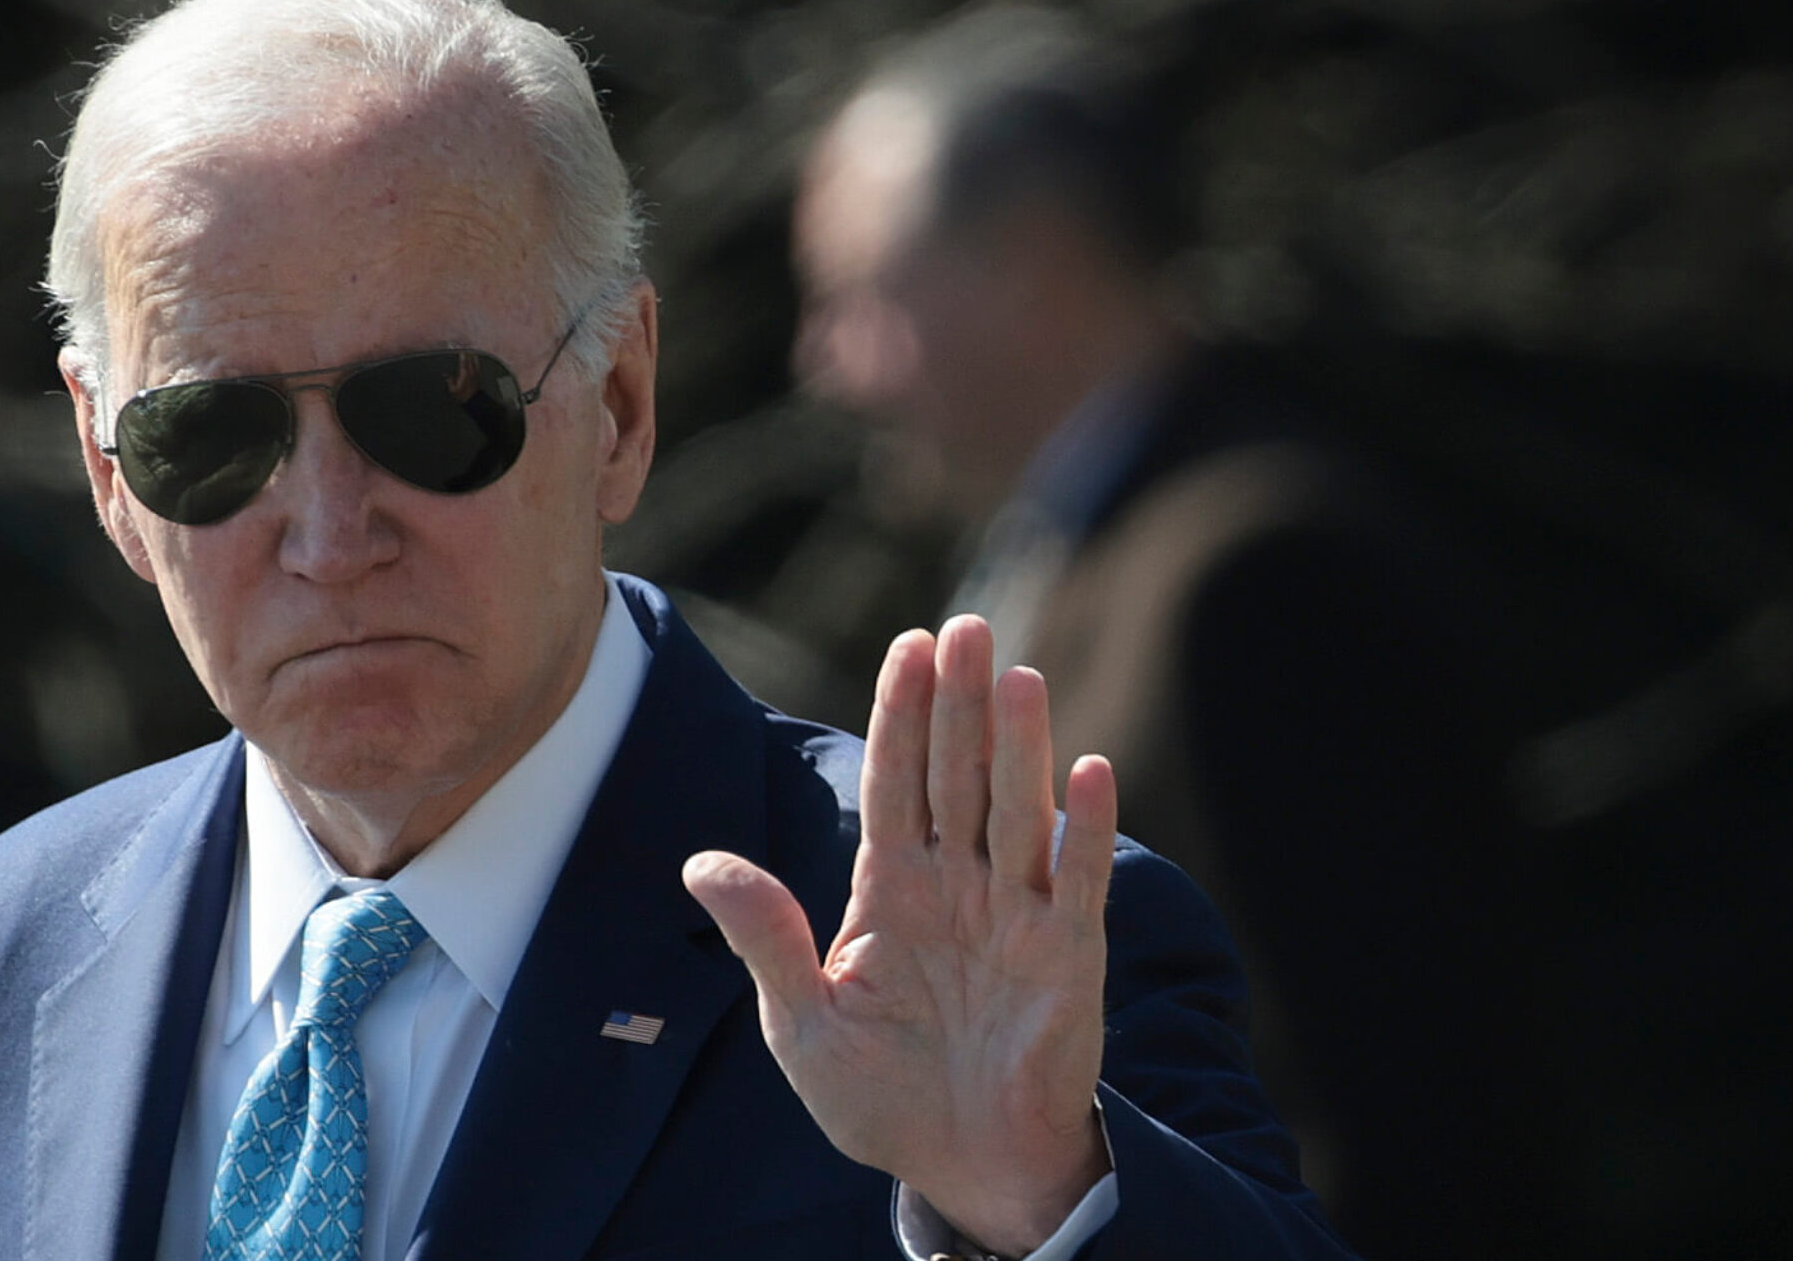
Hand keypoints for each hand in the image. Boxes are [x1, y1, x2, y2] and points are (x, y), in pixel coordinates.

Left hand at [684, 615, 1118, 1254]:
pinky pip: (1077, 883)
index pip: (895, 781)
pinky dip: (1086, 830)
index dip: (899, 713)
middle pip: (957, 776)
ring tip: (1014, 675)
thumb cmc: (880, 1097)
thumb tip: (701, 863)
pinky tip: (1091, 769)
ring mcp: (1015, 916)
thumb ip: (763, 938)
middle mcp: (957, 886)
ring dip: (1019, 745)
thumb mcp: (801, 1024)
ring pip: (1017, 811)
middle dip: (957, 703)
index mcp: (891, 889)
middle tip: (963, 625)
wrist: (964, 1166)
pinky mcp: (1068, 958)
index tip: (906, 642)